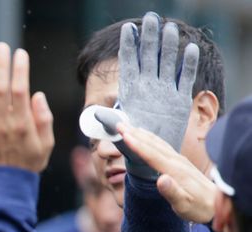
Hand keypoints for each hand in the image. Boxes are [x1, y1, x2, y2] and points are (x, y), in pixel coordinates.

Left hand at [0, 43, 53, 172]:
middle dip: (1, 64)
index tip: (21, 54)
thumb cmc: (30, 161)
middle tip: (2, 47)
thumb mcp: (47, 143)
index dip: (19, 70)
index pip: (20, 91)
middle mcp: (4, 124)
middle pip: (0, 87)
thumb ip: (44, 119)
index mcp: (23, 125)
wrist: (6, 182)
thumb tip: (37, 95)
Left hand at [117, 12, 199, 179]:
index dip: (129, 46)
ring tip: (169, 27)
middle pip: (148, 57)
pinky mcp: (179, 99)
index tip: (128, 28)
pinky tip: (190, 49)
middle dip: (149, 37)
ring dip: (168, 45)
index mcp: (131, 93)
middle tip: (152, 17)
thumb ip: (110, 123)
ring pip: (167, 63)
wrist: (150, 159)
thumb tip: (96, 113)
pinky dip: (189, 64)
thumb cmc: (130, 148)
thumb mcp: (118, 135)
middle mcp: (148, 88)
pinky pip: (185, 78)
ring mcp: (164, 92)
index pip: (128, 65)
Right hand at [117, 122, 214, 222]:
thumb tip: (160, 180)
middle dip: (135, 134)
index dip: (137, 144)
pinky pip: (162, 146)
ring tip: (128, 127)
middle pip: (153, 144)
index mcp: (175, 170)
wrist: (217, 204)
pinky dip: (151, 139)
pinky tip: (146, 137)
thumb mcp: (184, 204)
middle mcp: (177, 161)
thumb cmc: (199, 207)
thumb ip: (172, 192)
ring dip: (141, 134)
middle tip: (119, 125)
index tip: (124, 135)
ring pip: (157, 143)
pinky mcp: (180, 162)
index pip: (152, 154)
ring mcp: (179, 160)